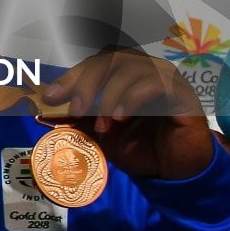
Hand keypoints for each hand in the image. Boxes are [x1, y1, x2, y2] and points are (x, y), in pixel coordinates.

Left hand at [39, 49, 211, 181]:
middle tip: (75, 109)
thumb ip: (80, 119)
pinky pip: (154, 83)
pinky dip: (132, 98)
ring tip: (103, 125)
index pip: (95, 63)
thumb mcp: (102, 135)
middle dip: (86, 82)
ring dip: (109, 96)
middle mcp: (145, 69)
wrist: (175, 172)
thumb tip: (47, 112)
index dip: (71, 76)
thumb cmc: (142, 148)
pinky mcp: (182, 92)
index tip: (51, 96)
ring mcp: (165, 77)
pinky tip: (121, 118)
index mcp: (125, 75)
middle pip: (110, 58)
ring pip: (130, 68)